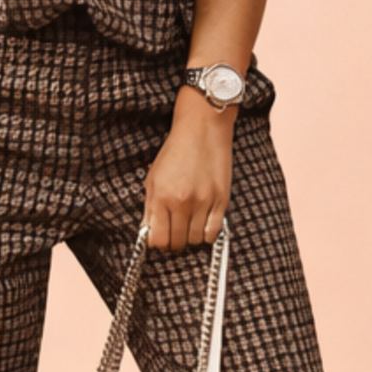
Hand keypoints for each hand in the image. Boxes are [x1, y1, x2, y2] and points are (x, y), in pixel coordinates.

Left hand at [143, 89, 235, 250]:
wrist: (203, 128)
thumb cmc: (176, 150)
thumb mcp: (154, 177)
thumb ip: (150, 207)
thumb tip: (149, 231)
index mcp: (163, 196)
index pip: (159, 239)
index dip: (158, 243)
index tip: (159, 238)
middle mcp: (183, 202)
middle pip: (177, 243)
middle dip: (173, 242)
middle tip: (173, 234)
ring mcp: (204, 202)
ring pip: (196, 240)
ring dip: (190, 238)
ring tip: (187, 226)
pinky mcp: (222, 200)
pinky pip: (214, 232)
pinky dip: (206, 234)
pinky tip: (202, 224)